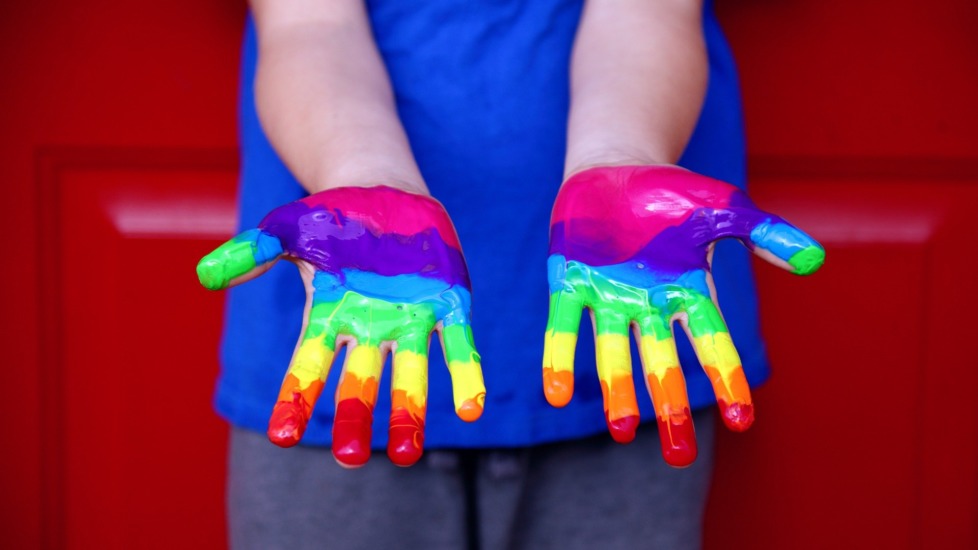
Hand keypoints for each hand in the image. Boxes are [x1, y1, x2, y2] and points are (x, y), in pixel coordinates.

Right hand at [197, 186, 484, 467]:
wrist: (386, 194)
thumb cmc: (332, 218)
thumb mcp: (288, 228)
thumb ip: (253, 250)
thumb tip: (205, 276)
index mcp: (329, 317)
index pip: (307, 366)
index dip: (294, 399)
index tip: (282, 436)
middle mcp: (369, 330)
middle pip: (359, 383)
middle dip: (354, 418)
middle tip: (350, 458)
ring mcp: (409, 322)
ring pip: (408, 377)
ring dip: (409, 414)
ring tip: (407, 455)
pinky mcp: (448, 306)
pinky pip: (456, 346)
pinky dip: (464, 375)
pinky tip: (471, 408)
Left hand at [544, 165, 823, 466]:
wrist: (616, 167)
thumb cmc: (673, 193)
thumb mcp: (723, 207)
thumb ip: (764, 234)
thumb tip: (814, 260)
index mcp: (687, 290)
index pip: (712, 341)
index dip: (726, 379)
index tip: (741, 420)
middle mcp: (648, 304)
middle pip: (661, 363)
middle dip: (669, 406)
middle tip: (679, 456)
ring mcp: (607, 295)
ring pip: (614, 352)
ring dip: (618, 391)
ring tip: (621, 431)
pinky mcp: (568, 282)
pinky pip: (564, 325)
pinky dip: (560, 357)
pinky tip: (557, 395)